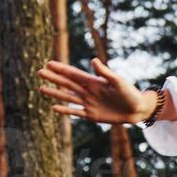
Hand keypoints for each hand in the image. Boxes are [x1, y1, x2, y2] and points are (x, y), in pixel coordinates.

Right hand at [38, 57, 154, 123]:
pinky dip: (65, 110)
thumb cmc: (130, 93)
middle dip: (54, 78)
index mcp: (94, 82)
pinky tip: (54, 107)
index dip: (62, 69)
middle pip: (68, 84)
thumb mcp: (119, 81)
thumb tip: (93, 60)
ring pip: (68, 97)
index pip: (74, 74)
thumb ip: (105, 73)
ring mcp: (89, 103)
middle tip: (40, 72)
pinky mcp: (91, 115)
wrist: (137, 110)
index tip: (49, 64)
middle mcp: (89, 91)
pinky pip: (75, 112)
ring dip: (55, 93)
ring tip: (41, 89)